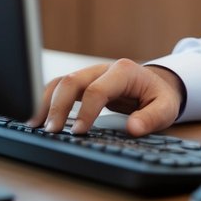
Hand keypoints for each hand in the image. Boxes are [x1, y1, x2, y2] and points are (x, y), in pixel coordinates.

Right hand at [28, 59, 184, 136]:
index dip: (85, 111)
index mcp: (124, 71)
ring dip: (45, 102)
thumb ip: (152, 118)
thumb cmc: (160, 96)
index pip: (97, 89)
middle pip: (72, 81)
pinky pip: (58, 89)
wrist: (156, 84)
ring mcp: (89, 74)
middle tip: (52, 131)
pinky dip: (46, 102)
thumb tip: (133, 129)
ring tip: (34, 126)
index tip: (78, 132)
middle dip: (58, 106)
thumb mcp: (166, 108)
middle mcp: (102, 69)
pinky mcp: (82, 83)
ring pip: (60, 82)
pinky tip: (37, 120)